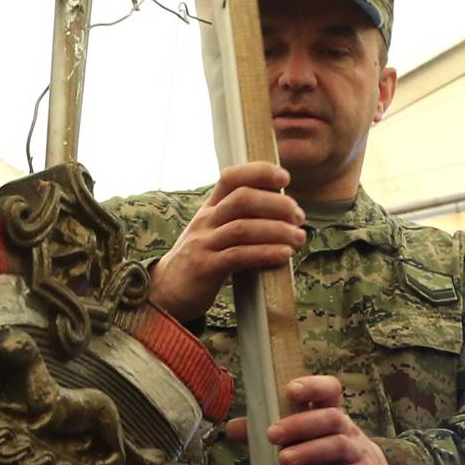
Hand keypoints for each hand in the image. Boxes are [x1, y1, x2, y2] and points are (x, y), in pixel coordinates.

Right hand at [149, 163, 305, 326]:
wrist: (165, 292)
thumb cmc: (201, 261)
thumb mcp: (215, 234)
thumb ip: (240, 221)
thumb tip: (283, 214)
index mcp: (210, 209)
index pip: (231, 177)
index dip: (258, 172)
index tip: (284, 177)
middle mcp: (205, 221)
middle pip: (242, 199)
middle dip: (277, 204)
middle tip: (299, 216)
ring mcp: (203, 244)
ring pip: (243, 228)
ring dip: (277, 230)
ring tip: (299, 238)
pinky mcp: (205, 268)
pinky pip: (238, 256)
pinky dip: (265, 253)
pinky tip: (284, 255)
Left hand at [224, 373, 399, 464]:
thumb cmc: (328, 453)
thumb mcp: (305, 439)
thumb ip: (270, 432)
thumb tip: (232, 428)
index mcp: (330, 412)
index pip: (329, 390)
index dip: (312, 386)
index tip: (290, 390)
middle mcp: (345, 428)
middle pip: (329, 417)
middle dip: (299, 424)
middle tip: (271, 434)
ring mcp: (356, 452)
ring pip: (337, 445)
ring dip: (309, 450)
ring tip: (283, 460)